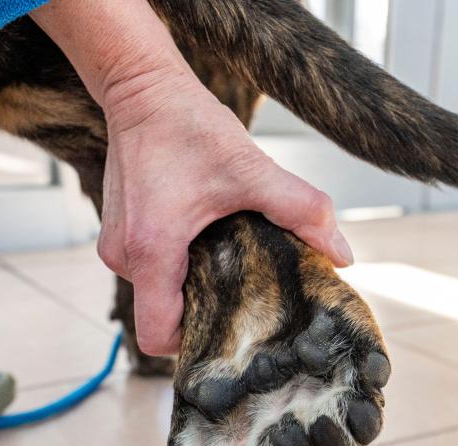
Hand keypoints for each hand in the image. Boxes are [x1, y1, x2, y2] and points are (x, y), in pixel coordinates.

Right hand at [98, 70, 353, 355]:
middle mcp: (124, 257)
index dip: (194, 343)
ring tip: (223, 256)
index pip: (159, 335)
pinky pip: (148, 270)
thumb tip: (342, 255)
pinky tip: (203, 237)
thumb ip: (301, 210)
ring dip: (189, 284)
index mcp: (151, 252)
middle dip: (202, 310)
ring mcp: (115, 247)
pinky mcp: (117, 234)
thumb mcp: (251, 169)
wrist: (141, 90)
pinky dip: (175, 265)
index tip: (229, 326)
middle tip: (242, 290)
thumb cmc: (187, 126)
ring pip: (156, 293)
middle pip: (162, 316)